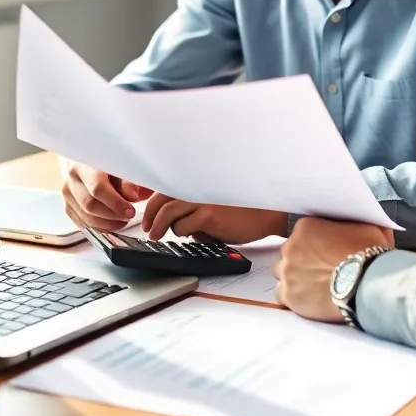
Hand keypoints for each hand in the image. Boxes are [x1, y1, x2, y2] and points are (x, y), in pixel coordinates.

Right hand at [59, 157, 153, 231]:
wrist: (87, 162)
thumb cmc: (108, 162)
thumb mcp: (120, 165)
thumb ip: (127, 180)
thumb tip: (132, 197)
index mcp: (84, 164)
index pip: (97, 187)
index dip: (115, 202)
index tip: (131, 211)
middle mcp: (71, 179)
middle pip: (90, 205)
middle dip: (113, 215)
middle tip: (130, 215)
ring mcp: (66, 195)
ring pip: (86, 217)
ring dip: (108, 223)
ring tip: (124, 220)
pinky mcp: (67, 207)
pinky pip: (82, 223)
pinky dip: (100, 227)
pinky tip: (112, 223)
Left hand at [142, 193, 287, 243]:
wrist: (267, 213)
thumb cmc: (245, 209)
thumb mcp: (216, 202)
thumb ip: (196, 206)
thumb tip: (177, 220)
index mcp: (199, 181)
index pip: (168, 186)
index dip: (154, 200)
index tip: (148, 212)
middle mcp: (198, 186)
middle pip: (162, 198)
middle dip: (150, 214)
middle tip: (148, 227)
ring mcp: (203, 199)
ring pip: (169, 213)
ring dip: (160, 227)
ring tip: (156, 234)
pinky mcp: (208, 215)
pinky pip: (182, 227)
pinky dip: (180, 233)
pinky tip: (186, 235)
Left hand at [273, 218, 394, 322]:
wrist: (367, 283)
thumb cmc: (368, 253)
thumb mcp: (367, 227)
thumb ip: (356, 222)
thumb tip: (362, 219)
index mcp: (305, 227)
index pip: (302, 233)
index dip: (314, 243)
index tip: (325, 252)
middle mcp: (290, 247)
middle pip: (289, 252)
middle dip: (301, 259)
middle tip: (319, 269)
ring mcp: (287, 272)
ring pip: (282, 273)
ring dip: (294, 277)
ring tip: (312, 285)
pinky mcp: (289, 295)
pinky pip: (281, 295)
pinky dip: (292, 296)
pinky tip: (306, 299)